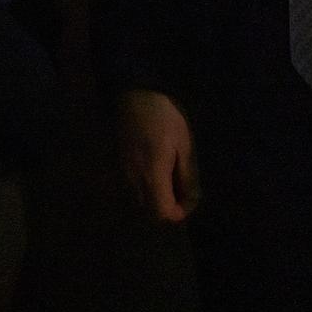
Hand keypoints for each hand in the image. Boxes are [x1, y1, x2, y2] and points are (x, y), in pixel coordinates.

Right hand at [116, 88, 199, 222]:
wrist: (135, 97)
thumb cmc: (165, 118)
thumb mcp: (184, 144)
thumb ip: (187, 175)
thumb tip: (191, 201)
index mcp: (152, 175)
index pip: (161, 213)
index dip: (178, 213)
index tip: (189, 201)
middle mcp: (133, 180)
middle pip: (149, 212)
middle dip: (169, 207)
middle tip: (184, 189)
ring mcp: (123, 174)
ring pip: (140, 201)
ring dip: (158, 198)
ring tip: (174, 177)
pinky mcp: (119, 167)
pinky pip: (133, 189)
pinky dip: (148, 188)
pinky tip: (160, 170)